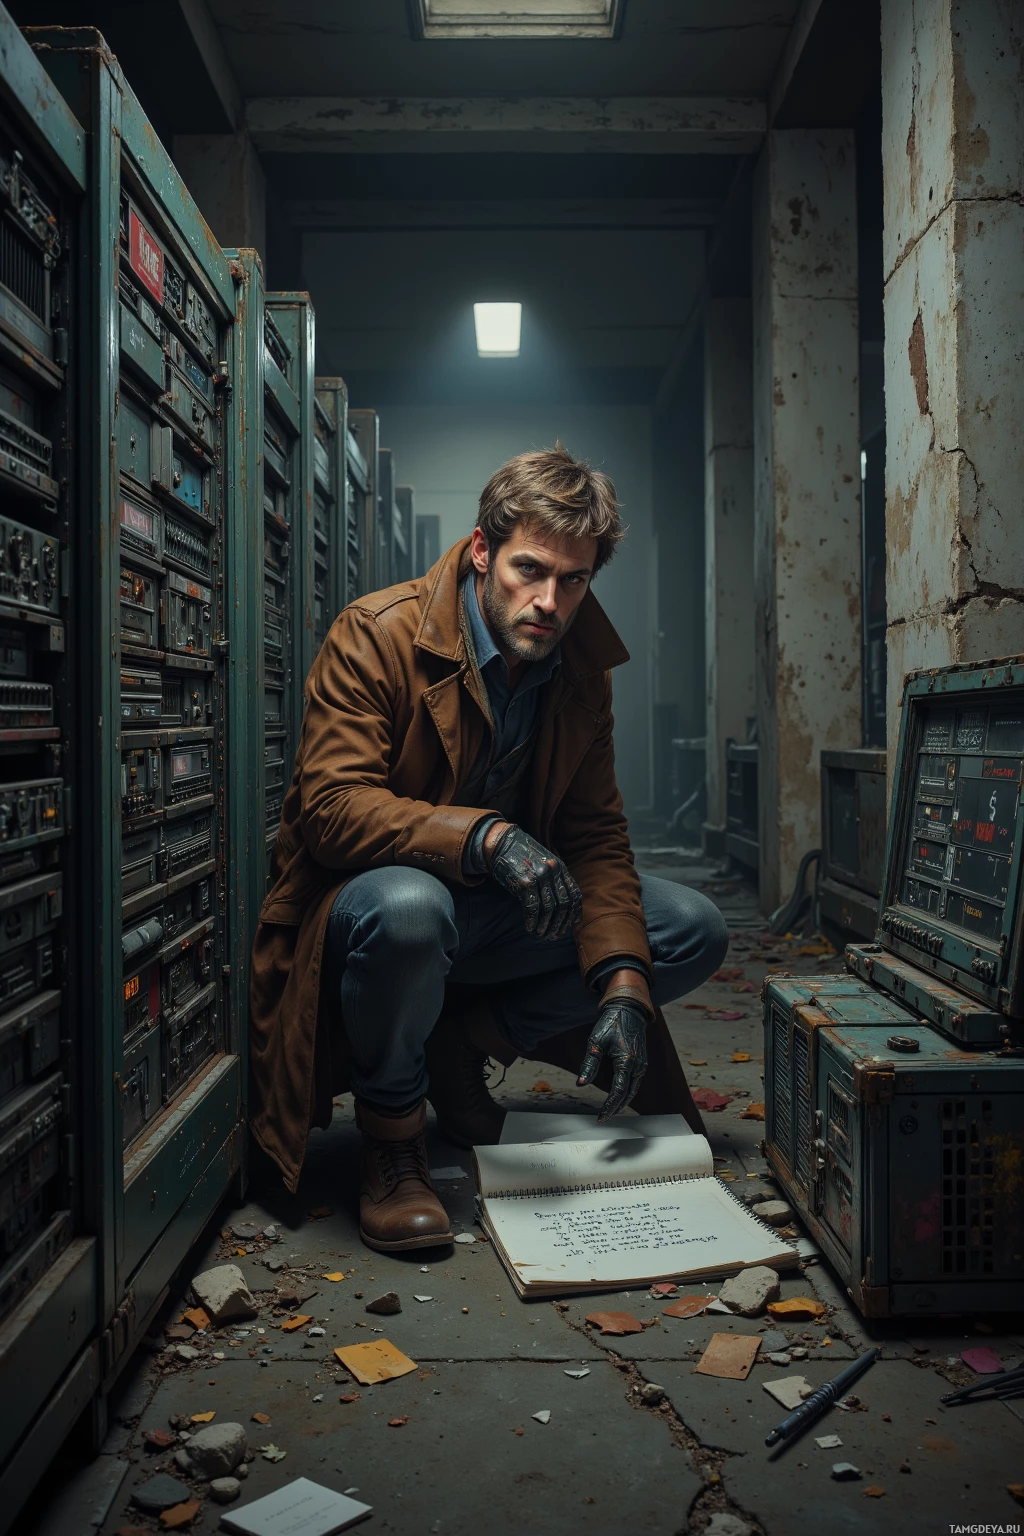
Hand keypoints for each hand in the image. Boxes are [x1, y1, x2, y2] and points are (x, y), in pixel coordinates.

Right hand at [486, 822, 582, 939]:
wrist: (501, 843)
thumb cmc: (521, 857)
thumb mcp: (544, 863)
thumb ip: (553, 880)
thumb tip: (560, 908)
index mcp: (560, 867)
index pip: (574, 894)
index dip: (573, 913)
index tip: (569, 925)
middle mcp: (553, 871)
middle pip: (563, 904)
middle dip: (560, 923)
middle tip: (554, 935)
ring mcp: (540, 876)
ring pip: (549, 909)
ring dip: (546, 925)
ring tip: (541, 934)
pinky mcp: (525, 882)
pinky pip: (532, 908)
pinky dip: (533, 921)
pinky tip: (530, 929)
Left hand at [576, 994, 649, 1119]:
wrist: (627, 1009)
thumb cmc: (610, 1023)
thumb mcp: (595, 1042)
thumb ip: (589, 1065)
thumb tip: (581, 1083)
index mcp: (626, 1061)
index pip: (618, 1091)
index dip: (609, 1106)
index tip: (600, 1117)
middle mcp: (638, 1065)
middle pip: (628, 1094)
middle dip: (616, 1108)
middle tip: (604, 1117)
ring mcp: (642, 1064)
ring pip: (633, 1090)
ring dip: (622, 1101)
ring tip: (610, 1110)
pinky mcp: (642, 1062)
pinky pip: (636, 1082)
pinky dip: (627, 1092)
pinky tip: (619, 1096)